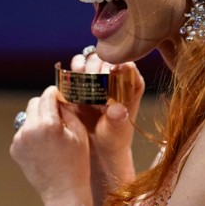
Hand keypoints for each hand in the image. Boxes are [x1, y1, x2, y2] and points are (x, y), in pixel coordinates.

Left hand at [10, 85, 92, 205]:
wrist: (62, 192)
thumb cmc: (77, 163)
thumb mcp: (79, 133)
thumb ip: (68, 110)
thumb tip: (59, 98)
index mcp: (48, 124)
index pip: (48, 95)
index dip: (56, 93)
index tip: (61, 97)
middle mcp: (30, 129)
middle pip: (34, 103)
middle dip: (45, 106)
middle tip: (57, 117)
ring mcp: (19, 140)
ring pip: (27, 117)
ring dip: (38, 120)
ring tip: (50, 136)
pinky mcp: (14, 149)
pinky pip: (23, 132)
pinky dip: (31, 134)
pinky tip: (43, 147)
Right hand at [68, 50, 145, 167]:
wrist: (97, 147)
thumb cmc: (113, 138)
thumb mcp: (116, 130)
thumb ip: (117, 118)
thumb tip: (118, 109)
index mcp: (132, 85)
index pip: (127, 65)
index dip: (116, 66)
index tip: (107, 75)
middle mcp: (116, 77)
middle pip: (107, 58)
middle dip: (97, 66)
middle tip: (91, 80)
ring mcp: (98, 76)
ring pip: (91, 58)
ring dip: (83, 66)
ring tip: (81, 80)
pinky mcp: (82, 80)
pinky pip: (77, 66)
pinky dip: (73, 71)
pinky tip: (73, 84)